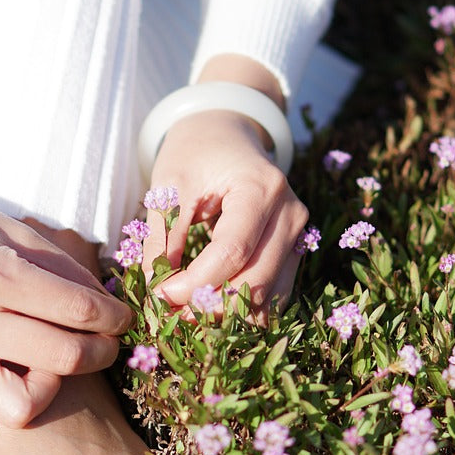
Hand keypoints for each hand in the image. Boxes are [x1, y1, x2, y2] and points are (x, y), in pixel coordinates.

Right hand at [0, 115, 133, 447]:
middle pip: (64, 360)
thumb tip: (105, 306)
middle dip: (100, 352)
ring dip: (45, 390)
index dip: (115, 317)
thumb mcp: (12, 229)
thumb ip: (63, 268)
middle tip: (103, 342)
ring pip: (20, 408)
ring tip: (44, 367)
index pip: (81, 312)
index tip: (122, 318)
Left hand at [142, 110, 309, 318]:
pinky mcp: (293, 251)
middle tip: (167, 316)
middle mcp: (290, 214)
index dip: (196, 282)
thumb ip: (164, 237)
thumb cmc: (195, 154)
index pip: (233, 251)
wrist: (226, 135)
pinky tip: (208, 314)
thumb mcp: (170, 184)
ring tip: (183, 319)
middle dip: (209, 306)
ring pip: (269, 296)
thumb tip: (155, 291)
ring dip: (225, 316)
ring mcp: (298, 235)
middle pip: (255, 279)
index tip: (159, 295)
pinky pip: (273, 294)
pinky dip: (242, 310)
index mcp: (261, 188)